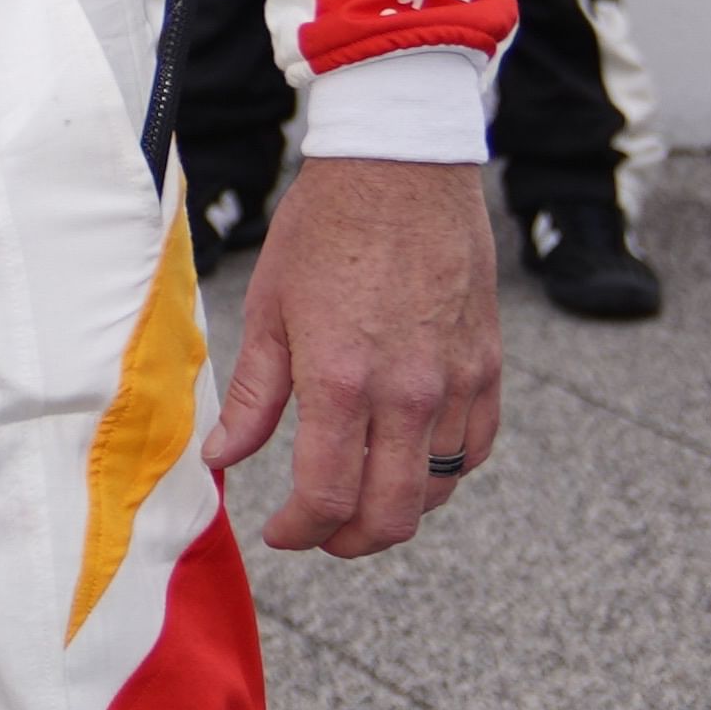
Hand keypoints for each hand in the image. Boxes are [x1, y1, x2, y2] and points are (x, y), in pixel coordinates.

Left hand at [206, 154, 501, 557]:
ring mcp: (455, 383)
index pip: (328, 496)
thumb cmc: (324, 230)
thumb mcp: (268, 309)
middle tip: (319, 533)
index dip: (300, 531)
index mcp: (341, 380)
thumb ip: (254, 397)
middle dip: (349, 541)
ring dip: (398, 511)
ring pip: (439, 490)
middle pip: (391, 514)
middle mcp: (407, 393)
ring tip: (359, 499)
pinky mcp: (487, 367)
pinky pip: (475, 449)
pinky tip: (412, 463)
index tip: (281, 533)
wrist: (398, 168)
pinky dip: (445, 473)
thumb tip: (223, 458)